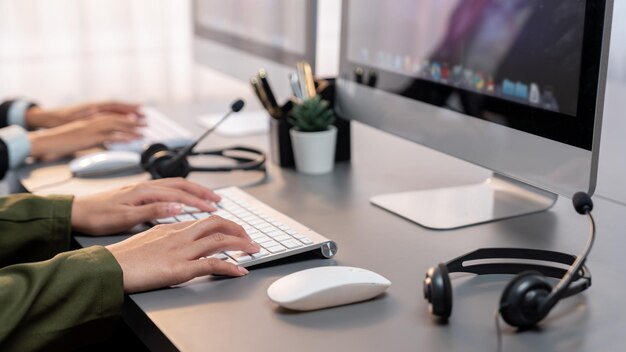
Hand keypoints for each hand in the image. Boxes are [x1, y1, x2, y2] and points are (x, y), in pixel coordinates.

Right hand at [28, 113, 145, 160]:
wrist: (45, 140)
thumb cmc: (59, 141)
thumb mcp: (80, 137)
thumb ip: (93, 137)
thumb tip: (105, 141)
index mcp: (89, 119)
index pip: (111, 113)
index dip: (124, 114)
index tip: (137, 115)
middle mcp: (91, 120)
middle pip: (117, 117)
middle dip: (132, 119)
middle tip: (146, 121)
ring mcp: (91, 127)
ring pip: (116, 124)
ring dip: (132, 126)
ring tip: (144, 129)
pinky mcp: (90, 136)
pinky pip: (110, 135)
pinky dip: (123, 136)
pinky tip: (133, 138)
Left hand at [71, 178, 221, 235]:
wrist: (75, 211)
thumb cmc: (97, 216)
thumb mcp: (126, 218)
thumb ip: (154, 211)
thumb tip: (179, 206)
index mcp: (145, 191)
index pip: (180, 194)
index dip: (199, 201)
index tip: (214, 208)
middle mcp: (145, 186)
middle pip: (181, 184)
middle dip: (201, 192)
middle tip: (217, 200)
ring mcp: (142, 188)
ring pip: (174, 184)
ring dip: (192, 190)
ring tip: (206, 197)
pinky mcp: (137, 192)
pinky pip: (166, 188)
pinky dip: (180, 192)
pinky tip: (182, 198)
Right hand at [106, 216, 259, 292]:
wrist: (107, 268)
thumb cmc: (122, 258)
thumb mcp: (145, 240)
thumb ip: (164, 237)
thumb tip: (175, 241)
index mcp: (170, 227)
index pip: (203, 221)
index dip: (222, 224)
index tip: (233, 229)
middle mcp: (179, 235)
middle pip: (216, 224)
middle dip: (237, 229)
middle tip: (249, 237)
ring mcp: (181, 250)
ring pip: (220, 241)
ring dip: (241, 245)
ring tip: (253, 250)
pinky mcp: (180, 268)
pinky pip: (213, 264)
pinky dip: (230, 267)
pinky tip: (240, 271)